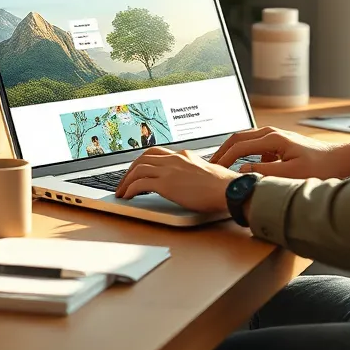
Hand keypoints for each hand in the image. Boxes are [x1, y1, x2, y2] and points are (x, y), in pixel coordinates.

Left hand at [115, 148, 237, 211]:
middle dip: (130, 169)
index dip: (143, 161)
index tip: (137, 170)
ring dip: (126, 181)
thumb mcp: (206, 172)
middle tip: (124, 181)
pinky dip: (130, 189)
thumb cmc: (223, 186)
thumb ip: (194, 172)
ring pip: (138, 169)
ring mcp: (169, 170)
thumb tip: (190, 181)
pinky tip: (127, 197)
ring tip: (121, 192)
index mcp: (183, 156)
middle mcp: (174, 159)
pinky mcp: (166, 184)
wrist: (228, 190)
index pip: (156, 152)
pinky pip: (140, 184)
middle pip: (143, 158)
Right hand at [211, 126, 349, 179]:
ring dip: (232, 152)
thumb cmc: (320, 167)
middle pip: (238, 137)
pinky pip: (255, 146)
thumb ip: (264, 172)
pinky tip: (244, 168)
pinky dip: (244, 154)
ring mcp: (275, 136)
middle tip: (210, 165)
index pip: (238, 145)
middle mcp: (272, 133)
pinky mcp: (279, 143)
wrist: (340, 161)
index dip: (223, 157)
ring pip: (245, 140)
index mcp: (272, 138)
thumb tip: (242, 170)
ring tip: (222, 167)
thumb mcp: (291, 173)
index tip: (212, 169)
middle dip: (222, 151)